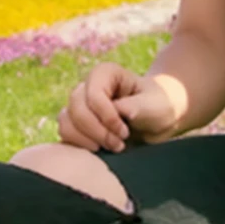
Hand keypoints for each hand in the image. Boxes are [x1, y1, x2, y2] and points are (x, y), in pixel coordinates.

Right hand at [58, 62, 180, 152]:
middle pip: (76, 108)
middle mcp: (87, 86)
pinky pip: (66, 133)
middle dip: (97, 131)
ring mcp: (79, 105)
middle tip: (119, 145)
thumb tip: (122, 111)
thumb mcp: (157, 106)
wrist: (157, 121)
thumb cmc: (159, 107)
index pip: (93, 95)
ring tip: (111, 148)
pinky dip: (79, 145)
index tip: (125, 132)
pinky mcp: (76, 123)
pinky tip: (100, 150)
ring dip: (86, 140)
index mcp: (104, 73)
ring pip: (67, 121)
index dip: (106, 117)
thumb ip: (140, 107)